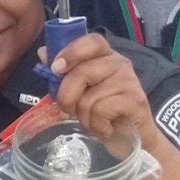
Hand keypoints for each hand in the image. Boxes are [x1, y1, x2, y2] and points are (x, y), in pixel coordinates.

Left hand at [38, 34, 160, 150]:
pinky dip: (97, 126)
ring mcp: (129, 80)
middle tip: (70, 111)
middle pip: (82, 72)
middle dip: (67, 97)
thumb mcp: (79, 92)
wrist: (130, 138)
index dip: (71, 52)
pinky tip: (106, 128)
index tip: (55, 68)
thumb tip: (43, 52)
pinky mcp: (135, 99)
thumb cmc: (102, 113)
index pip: (91, 41)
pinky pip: (100, 111)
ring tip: (94, 121)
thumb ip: (63, 73)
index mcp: (104, 57)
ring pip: (89, 98)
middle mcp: (119, 63)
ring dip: (84, 117)